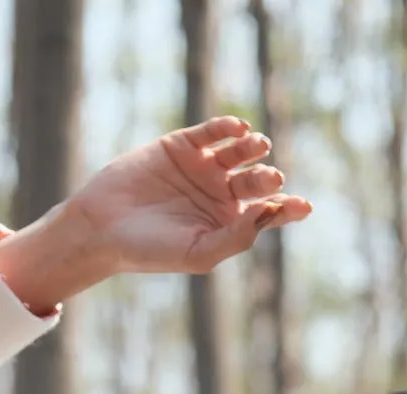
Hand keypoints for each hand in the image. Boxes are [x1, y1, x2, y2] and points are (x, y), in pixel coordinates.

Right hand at [74, 115, 311, 275]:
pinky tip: (238, 129)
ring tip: (259, 146)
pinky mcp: (181, 145)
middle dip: (268, 179)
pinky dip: (227, 127)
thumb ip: (237, 237)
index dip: (287, 209)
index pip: (267, 213)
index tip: (302, 206)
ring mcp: (202, 168)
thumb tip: (270, 213)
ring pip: (239, 153)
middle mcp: (220, 195)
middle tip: (273, 179)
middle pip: (256, 182)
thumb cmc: (151, 250)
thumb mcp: (199, 252)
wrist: (104, 228)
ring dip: (253, 148)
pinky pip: (212, 132)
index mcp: (229, 224)